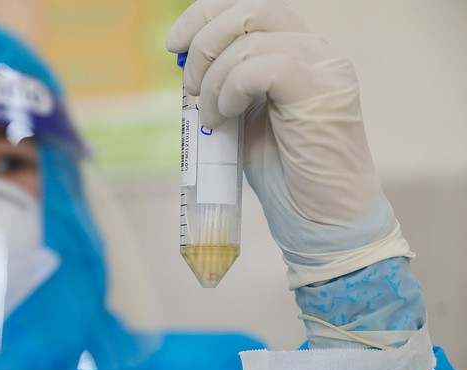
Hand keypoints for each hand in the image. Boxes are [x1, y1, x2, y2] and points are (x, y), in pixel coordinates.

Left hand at [166, 0, 412, 288]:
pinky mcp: (322, 90)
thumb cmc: (283, 175)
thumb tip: (190, 67)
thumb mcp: (244, 117)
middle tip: (191, 90)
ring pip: (249, 38)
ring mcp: (324, 67)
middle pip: (248, 9)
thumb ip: (228, 85)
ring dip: (214, 79)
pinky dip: (231, 90)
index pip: (250, 6)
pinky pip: (261, 66)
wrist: (321, 220)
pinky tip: (226, 119)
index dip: (205, 15)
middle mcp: (315, 50)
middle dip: (204, 44)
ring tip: (212, 118)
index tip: (175, 44)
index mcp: (297, 52)